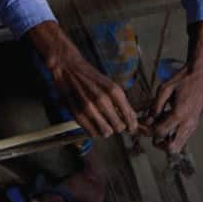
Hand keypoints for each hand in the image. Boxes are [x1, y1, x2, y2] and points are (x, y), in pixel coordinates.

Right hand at [27, 21, 138, 137]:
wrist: (69, 68)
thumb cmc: (92, 78)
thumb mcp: (111, 86)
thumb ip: (122, 102)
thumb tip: (133, 117)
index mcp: (114, 91)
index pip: (129, 116)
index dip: (132, 125)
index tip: (131, 128)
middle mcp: (102, 100)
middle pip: (119, 127)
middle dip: (119, 127)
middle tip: (116, 123)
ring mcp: (89, 108)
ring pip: (106, 132)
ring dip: (107, 130)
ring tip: (105, 124)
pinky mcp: (78, 114)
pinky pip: (92, 133)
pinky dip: (95, 131)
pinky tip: (95, 124)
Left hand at [149, 21, 202, 152]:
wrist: (201, 75)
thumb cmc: (183, 80)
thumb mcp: (164, 89)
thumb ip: (155, 106)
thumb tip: (148, 120)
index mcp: (179, 114)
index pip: (159, 133)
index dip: (147, 131)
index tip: (140, 126)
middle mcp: (188, 123)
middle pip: (171, 148)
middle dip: (158, 142)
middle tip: (151, 130)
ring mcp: (193, 125)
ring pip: (178, 146)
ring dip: (166, 140)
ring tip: (159, 125)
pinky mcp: (194, 124)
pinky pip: (182, 138)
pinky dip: (173, 135)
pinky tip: (167, 122)